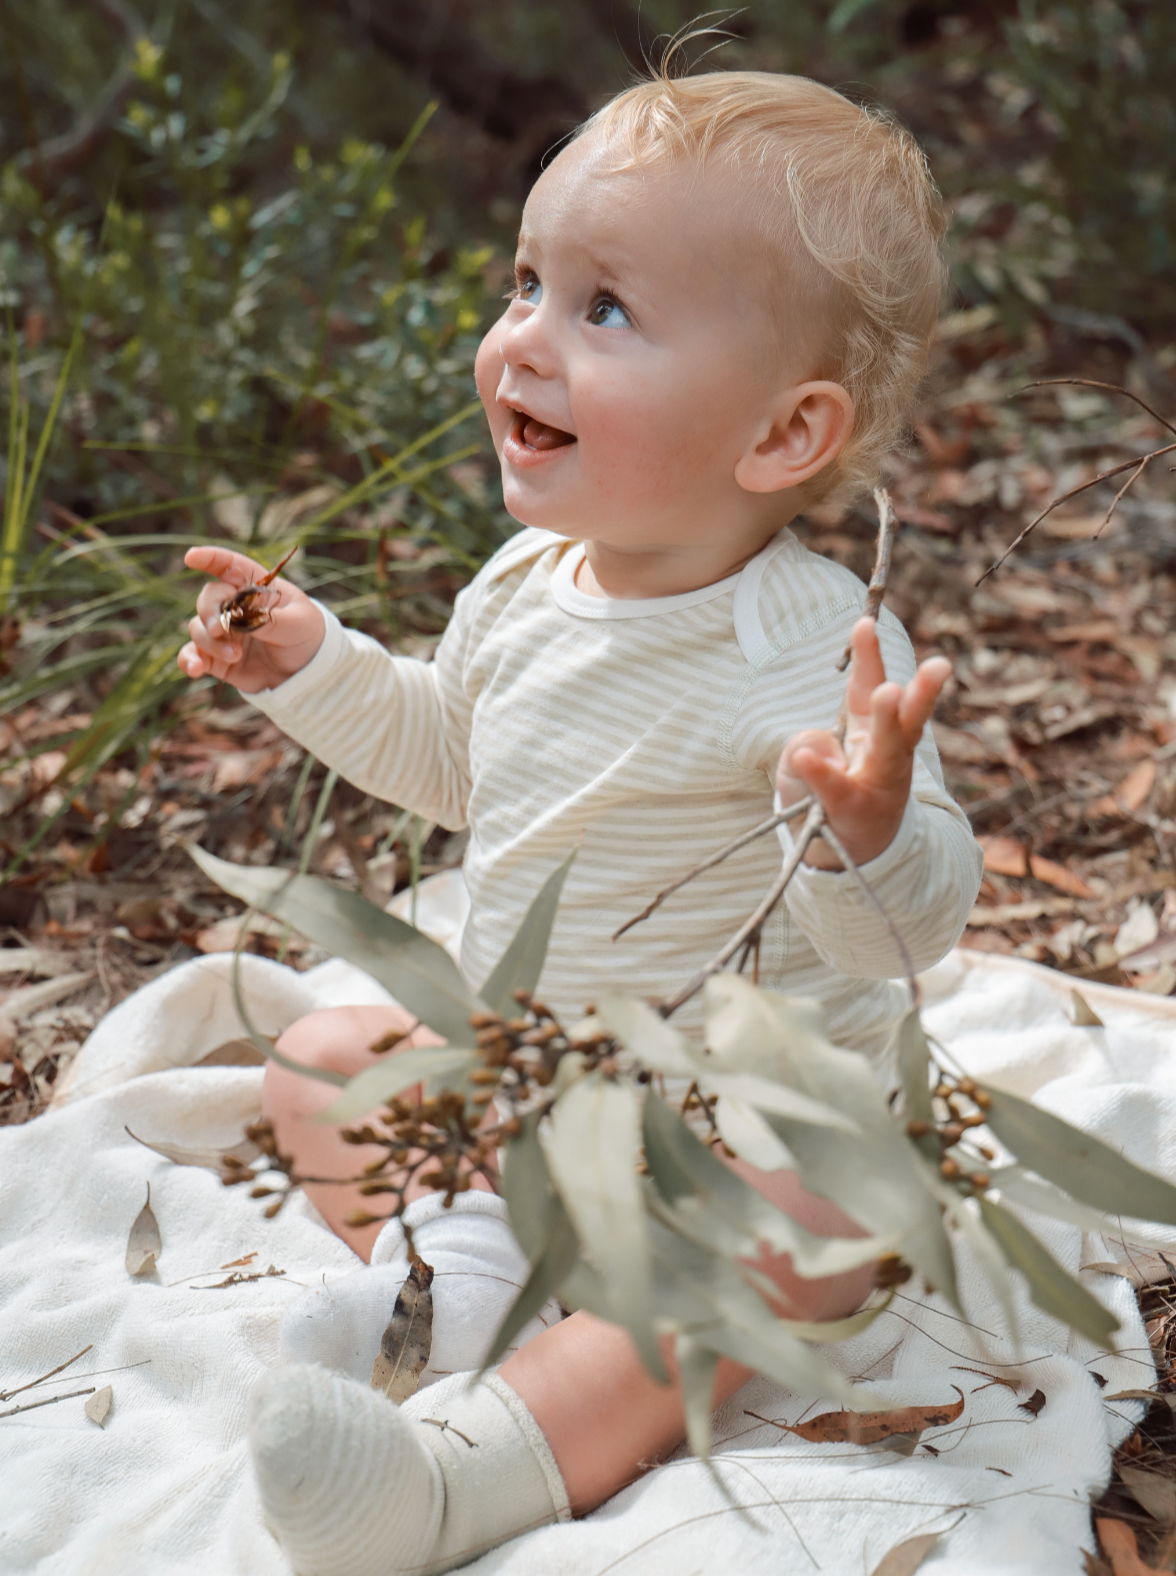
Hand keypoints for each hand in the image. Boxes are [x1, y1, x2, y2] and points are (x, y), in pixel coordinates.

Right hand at [177, 546, 325, 693]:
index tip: (191, 557)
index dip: (209, 558)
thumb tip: (240, 620)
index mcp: (254, 587)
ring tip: (236, 656)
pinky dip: (189, 660)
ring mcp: (223, 632)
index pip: (229, 566)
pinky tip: (197, 669)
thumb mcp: (299, 624)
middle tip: (219, 629)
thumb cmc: (307, 636)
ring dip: (210, 642)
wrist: (307, 673)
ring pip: (197, 628)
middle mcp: (234, 606)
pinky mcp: (216, 656)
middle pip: (208, 598)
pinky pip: (192, 655)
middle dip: (209, 612)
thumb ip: (272, 620)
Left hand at [775, 617, 950, 869]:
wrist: (851, 855)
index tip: (863, 622)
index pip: (868, 687)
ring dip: (888, 719)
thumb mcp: (807, 762)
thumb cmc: (828, 797)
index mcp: (871, 731)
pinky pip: (838, 790)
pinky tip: (808, 759)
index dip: (866, 657)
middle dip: (918, 690)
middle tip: (936, 663)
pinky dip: (823, 773)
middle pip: (905, 718)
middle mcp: (886, 754)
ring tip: (887, 691)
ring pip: (890, 750)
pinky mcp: (858, 813)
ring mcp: (878, 785)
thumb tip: (813, 750)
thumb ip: (808, 747)